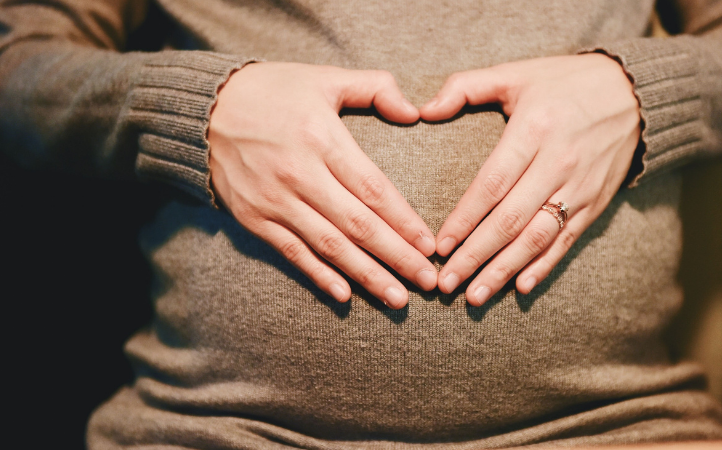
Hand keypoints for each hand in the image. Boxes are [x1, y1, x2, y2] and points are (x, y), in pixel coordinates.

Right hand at [208, 62, 436, 308]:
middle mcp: (299, 174)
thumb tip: (414, 112)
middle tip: (428, 282)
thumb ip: (374, 88)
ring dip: (367, 275)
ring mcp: (274, 200)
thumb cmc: (273, 91)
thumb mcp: (324, 78)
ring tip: (398, 298)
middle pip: (358, 225)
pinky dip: (319, 276)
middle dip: (397, 257)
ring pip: (329, 246)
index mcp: (321, 138)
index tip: (430, 246)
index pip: (373, 189)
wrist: (203, 108)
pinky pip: (292, 253)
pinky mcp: (254, 218)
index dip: (404, 221)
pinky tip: (345, 296)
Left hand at [419, 54, 640, 304]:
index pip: (492, 184)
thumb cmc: (563, 83)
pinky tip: (520, 287)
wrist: (634, 92)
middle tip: (446, 284)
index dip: (464, 219)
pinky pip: (567, 240)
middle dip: (475, 256)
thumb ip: (465, 87)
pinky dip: (544, 266)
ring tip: (475, 296)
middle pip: (510, 220)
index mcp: (534, 130)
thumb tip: (423, 110)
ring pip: (537, 238)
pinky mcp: (596, 203)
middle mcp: (558, 163)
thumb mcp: (515, 73)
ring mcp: (580, 187)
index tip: (439, 246)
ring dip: (504, 270)